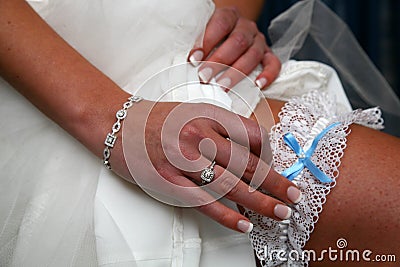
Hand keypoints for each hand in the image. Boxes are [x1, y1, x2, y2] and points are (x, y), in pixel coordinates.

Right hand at [119, 100, 300, 232]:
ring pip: (231, 185)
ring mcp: (183, 160)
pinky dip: (227, 215)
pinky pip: (204, 202)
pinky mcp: (168, 181)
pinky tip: (244, 223)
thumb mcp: (194, 111)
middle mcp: (199, 135)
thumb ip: (222, 127)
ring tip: (280, 212)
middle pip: (248, 163)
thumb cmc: (159, 119)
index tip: (277, 167)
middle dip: (276, 182)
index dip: (271, 154)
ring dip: (260, 201)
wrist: (119, 124)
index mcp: (209, 115)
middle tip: (295, 196)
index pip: (253, 134)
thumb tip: (252, 150)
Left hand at [188, 6, 280, 89]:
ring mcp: (259, 41)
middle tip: (204, 76)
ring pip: (253, 54)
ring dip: (237, 72)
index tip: (193, 59)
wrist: (229, 36)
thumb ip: (197, 42)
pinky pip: (273, 63)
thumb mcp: (203, 34)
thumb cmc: (211, 39)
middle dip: (219, 61)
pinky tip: (258, 85)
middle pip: (237, 41)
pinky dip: (268, 74)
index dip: (207, 41)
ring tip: (222, 86)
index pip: (221, 24)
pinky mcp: (268, 55)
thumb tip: (188, 61)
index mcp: (229, 15)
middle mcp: (246, 27)